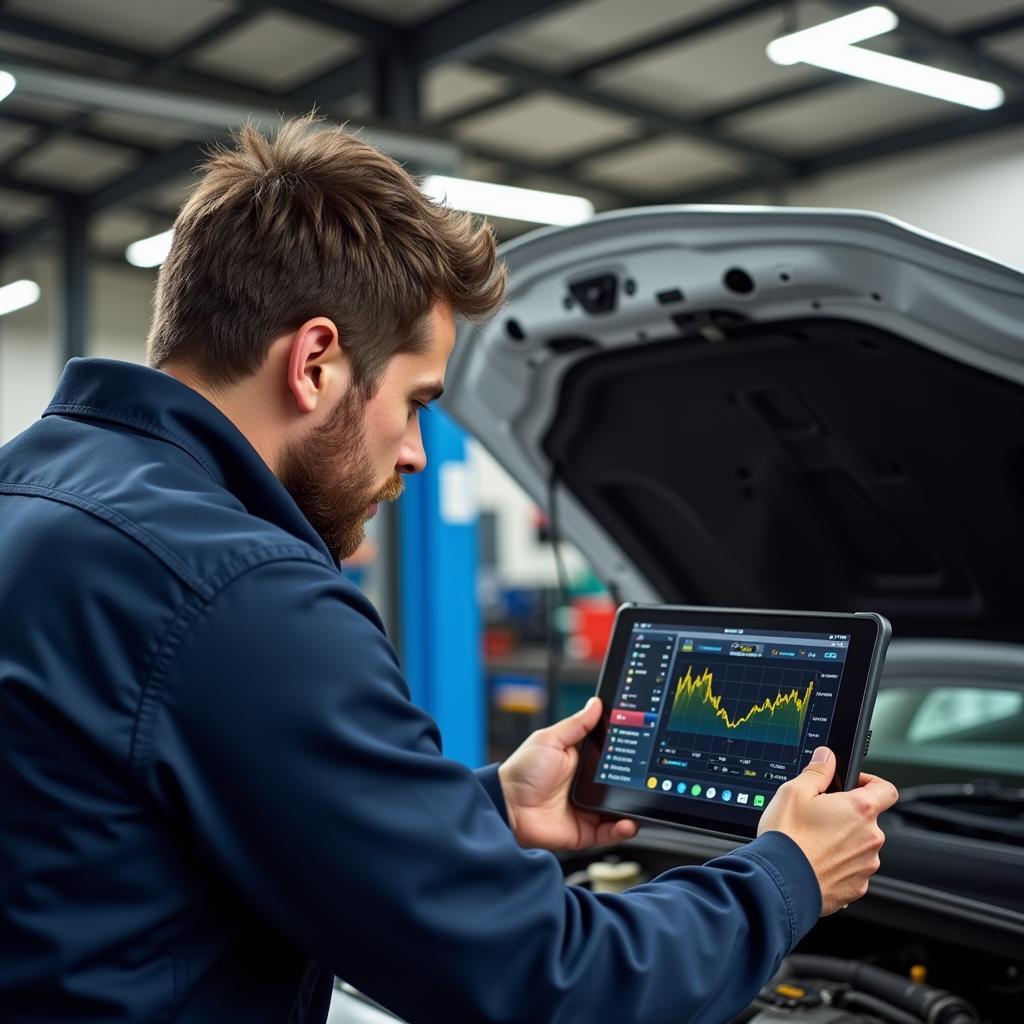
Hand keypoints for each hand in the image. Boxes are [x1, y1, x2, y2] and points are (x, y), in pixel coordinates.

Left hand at [498, 697, 638, 850]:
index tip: (641, 745)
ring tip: (643, 802)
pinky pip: (609, 832)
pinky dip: (622, 829)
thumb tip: (596, 703)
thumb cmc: (521, 771)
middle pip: (620, 782)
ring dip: (633, 807)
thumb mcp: (550, 740)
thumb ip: (576, 725)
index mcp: (580, 761)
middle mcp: (587, 785)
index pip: (610, 755)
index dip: (626, 752)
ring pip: (620, 808)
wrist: (507, 806)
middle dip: (635, 781)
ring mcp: (588, 808)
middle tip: (646, 777)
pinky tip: (627, 822)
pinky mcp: (585, 830)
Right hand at [757, 746, 898, 914]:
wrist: (780, 884)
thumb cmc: (788, 838)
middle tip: (819, 815)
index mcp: (860, 810)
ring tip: (814, 842)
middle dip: (848, 815)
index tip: (854, 784)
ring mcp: (866, 865)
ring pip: (860, 845)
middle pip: (868, 819)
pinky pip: (853, 870)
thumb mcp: (794, 792)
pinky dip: (839, 865)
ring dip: (844, 841)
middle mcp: (871, 838)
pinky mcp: (857, 888)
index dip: (871, 782)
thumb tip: (827, 757)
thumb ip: (817, 771)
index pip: (886, 789)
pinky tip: (816, 861)